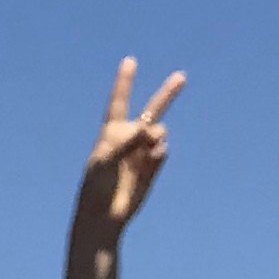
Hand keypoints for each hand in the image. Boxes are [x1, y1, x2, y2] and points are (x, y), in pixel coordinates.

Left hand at [75, 56, 186, 242]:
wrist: (104, 217)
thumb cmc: (96, 188)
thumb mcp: (106, 161)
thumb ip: (128, 142)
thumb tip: (153, 130)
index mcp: (111, 133)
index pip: (118, 102)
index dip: (125, 82)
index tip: (130, 61)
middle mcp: (129, 139)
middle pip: (151, 110)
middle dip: (167, 94)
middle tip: (182, 77)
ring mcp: (143, 152)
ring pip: (159, 132)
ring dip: (156, 135)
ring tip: (149, 145)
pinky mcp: (153, 167)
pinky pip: (162, 152)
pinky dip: (158, 154)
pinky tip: (150, 162)